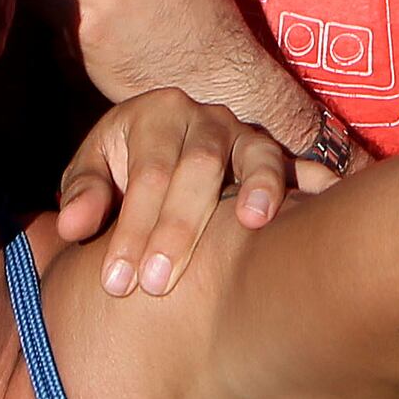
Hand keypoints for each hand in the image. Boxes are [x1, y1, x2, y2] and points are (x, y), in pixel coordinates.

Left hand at [53, 89, 292, 298]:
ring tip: (252, 225)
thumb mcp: (94, 168)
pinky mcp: (276, 156)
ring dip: (258, 187)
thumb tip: (72, 226)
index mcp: (158, 113)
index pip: (148, 174)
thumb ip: (84, 194)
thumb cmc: (123, 164)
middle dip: (179, 227)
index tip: (117, 282)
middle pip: (199, 167)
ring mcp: (246, 134)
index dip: (132, 227)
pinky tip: (327, 200)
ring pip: (256, 156)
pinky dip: (314, 183)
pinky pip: (299, 166)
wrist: (163, 134)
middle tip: (159, 285)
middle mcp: (207, 117)